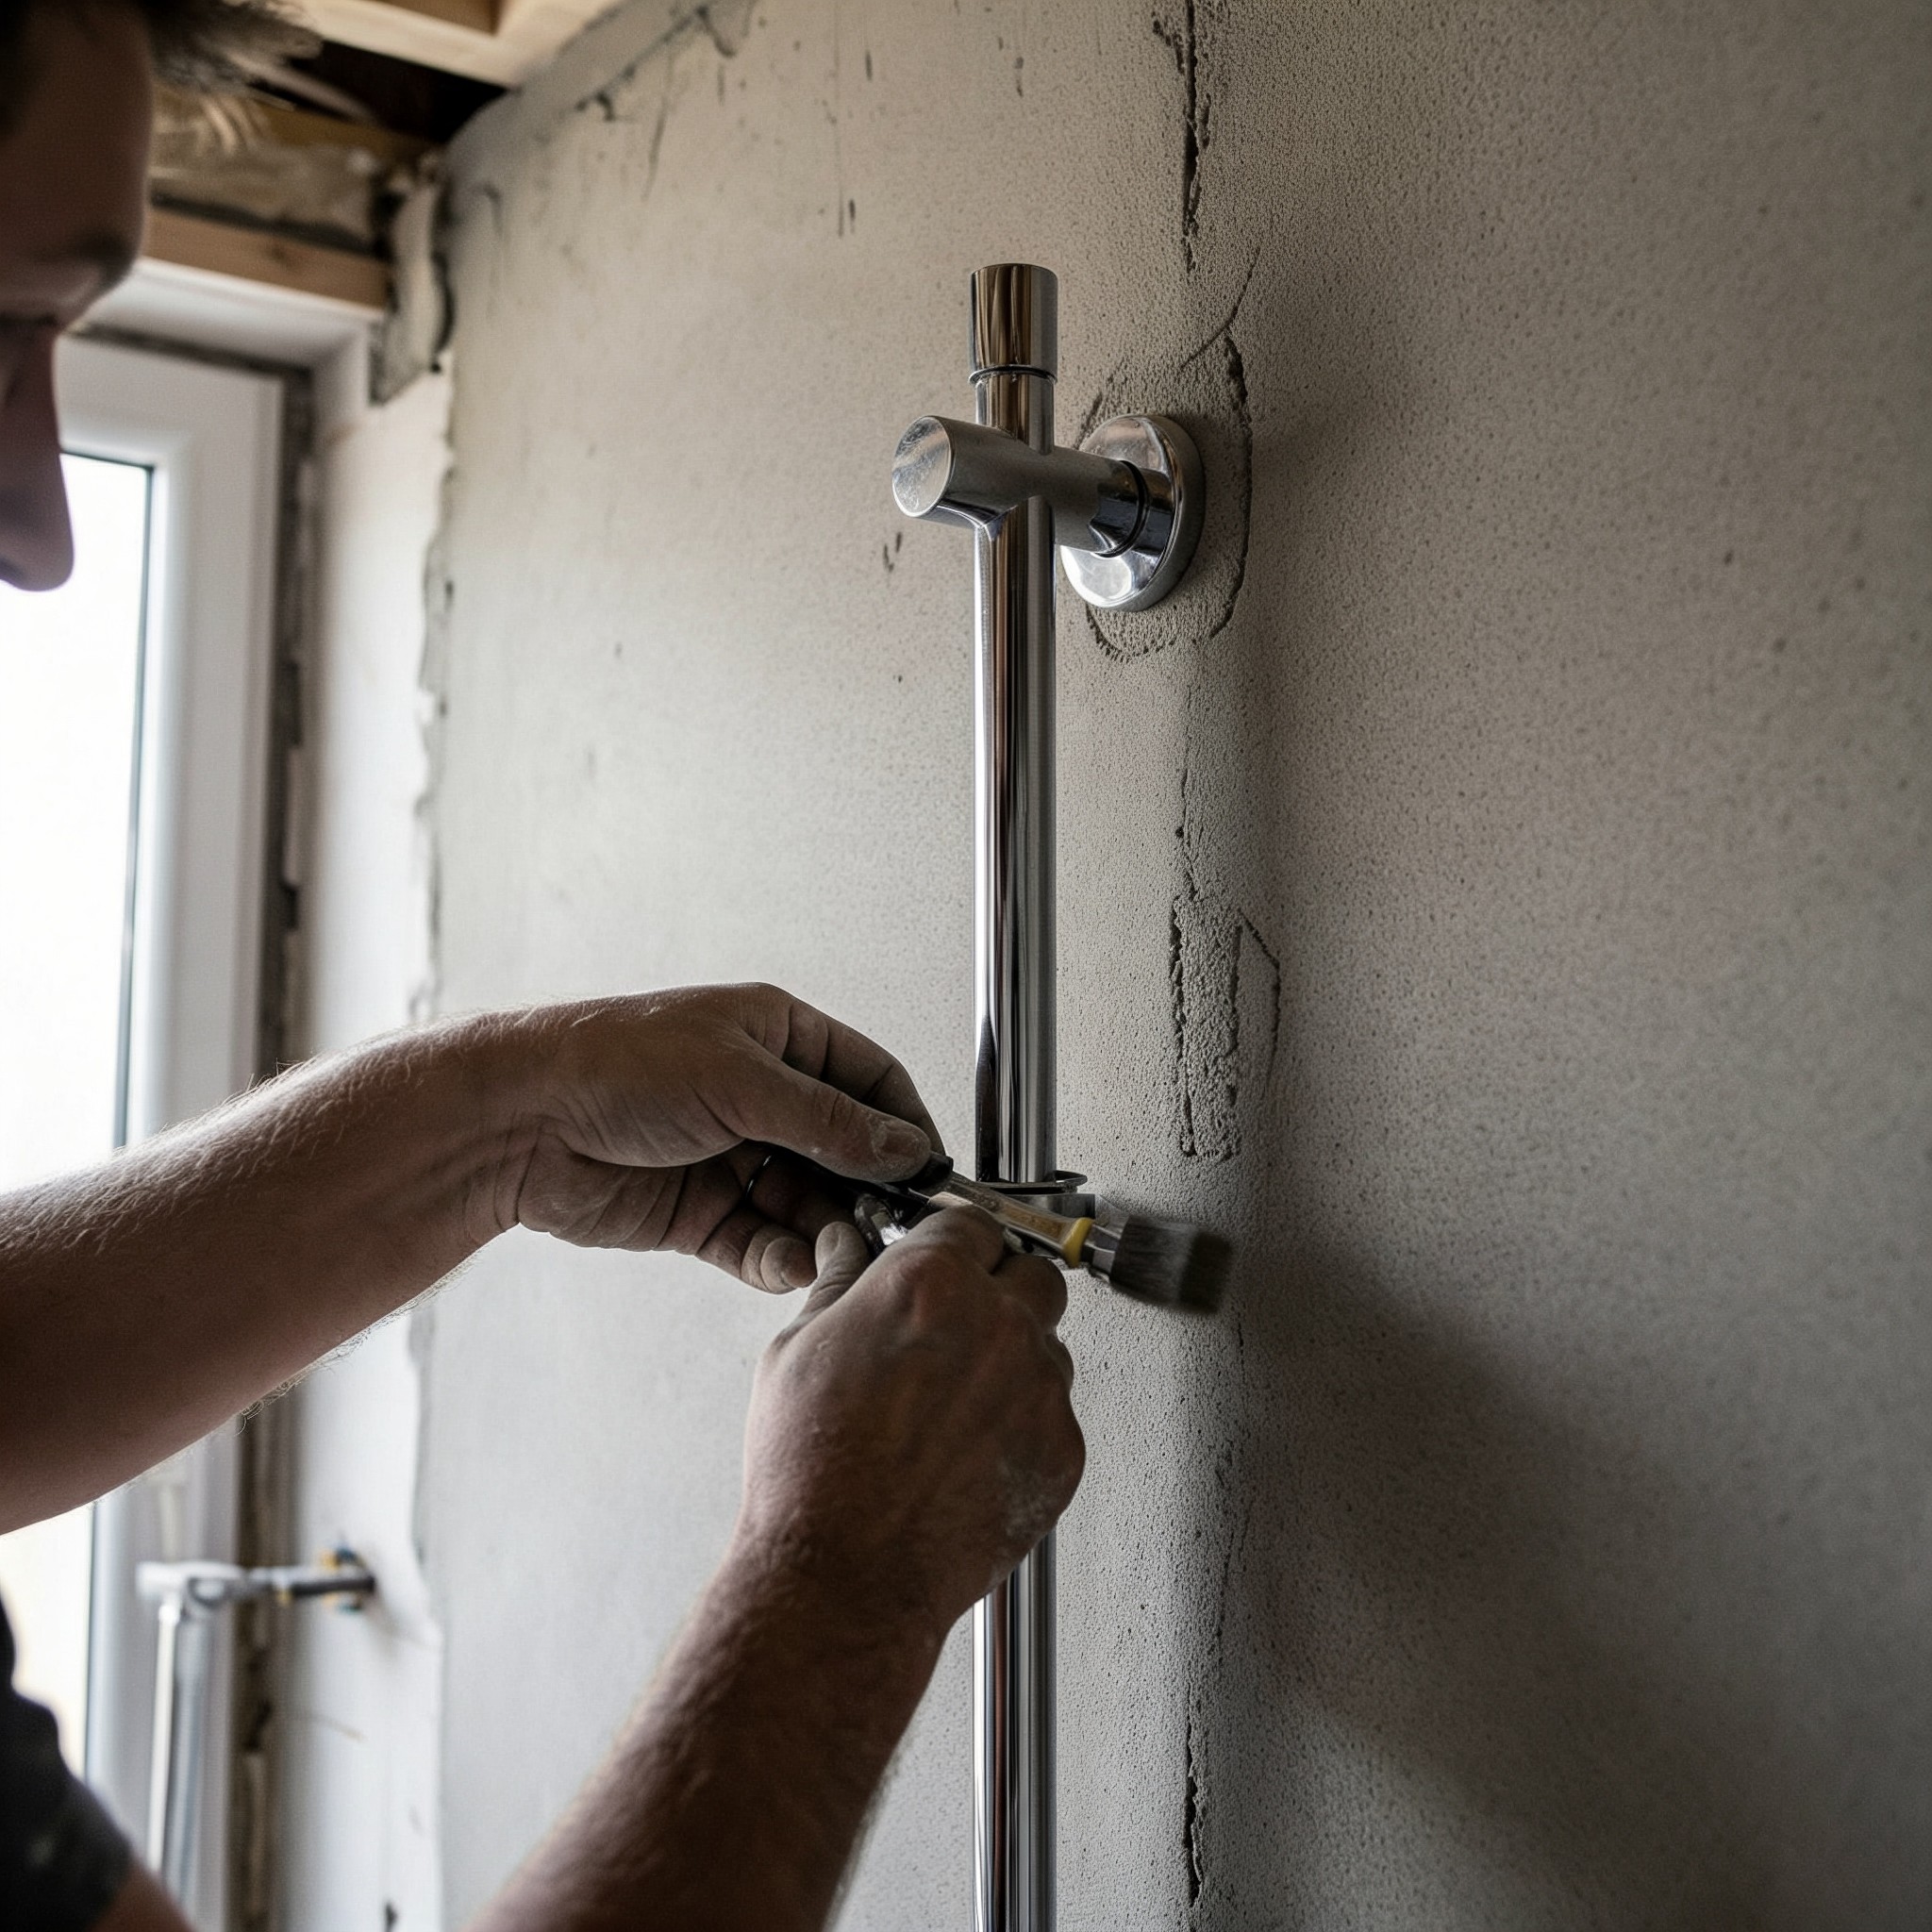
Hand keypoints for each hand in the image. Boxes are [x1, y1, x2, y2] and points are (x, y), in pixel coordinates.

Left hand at [484, 984, 941, 1292]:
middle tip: (894, 1225)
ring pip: (806, 1205)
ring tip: (841, 1251)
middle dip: (869, 1189)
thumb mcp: (740, 1081)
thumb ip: (830, 1121)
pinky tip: (790, 1265)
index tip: (934, 1171)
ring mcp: (731, 1157)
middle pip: (844, 1151)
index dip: (905, 1125)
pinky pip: (758, 1244)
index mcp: (777, 1038)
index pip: (868, 1081)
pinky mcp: (698, 1214)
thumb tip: (904, 1147)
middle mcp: (760, 1097)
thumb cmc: (614, 1063)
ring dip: (825, 1231)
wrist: (519, 1121)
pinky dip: (778, 1259)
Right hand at [733, 1207, 1085, 1631]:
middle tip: (959, 1322)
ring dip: (1012, 1360)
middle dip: (1001, 1288)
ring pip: (1048, 1346)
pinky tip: (967, 1452)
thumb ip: (839, 1285)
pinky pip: (1054, 1415)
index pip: (974, 1222)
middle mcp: (998, 1325)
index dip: (955, 1240)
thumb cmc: (812, 1473)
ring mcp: (1040, 1389)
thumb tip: (845, 1251)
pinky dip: (1022, 1425)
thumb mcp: (796, 1351)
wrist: (845, 1575)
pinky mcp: (1062, 1451)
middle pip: (1033, 1273)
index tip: (948, 1256)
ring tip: (951, 1407)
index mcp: (931, 1283)